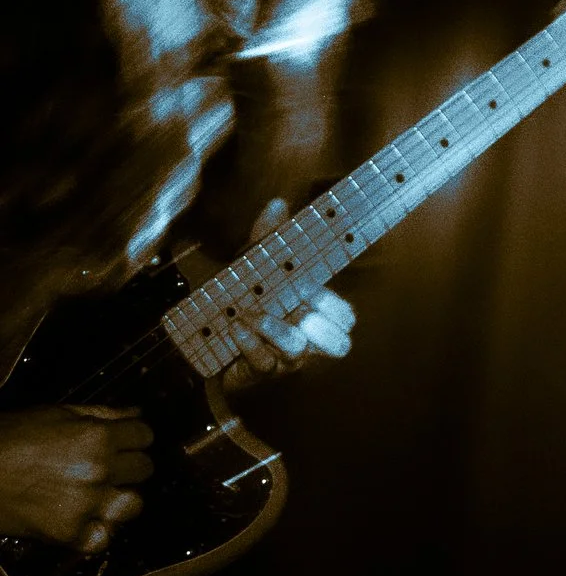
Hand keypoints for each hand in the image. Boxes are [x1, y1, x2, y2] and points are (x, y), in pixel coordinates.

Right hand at [0, 406, 154, 551]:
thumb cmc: (7, 438)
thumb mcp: (54, 414)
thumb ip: (101, 414)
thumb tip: (136, 412)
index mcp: (96, 436)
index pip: (145, 436)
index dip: (133, 437)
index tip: (121, 442)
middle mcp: (98, 470)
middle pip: (144, 469)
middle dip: (127, 466)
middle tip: (103, 467)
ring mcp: (85, 504)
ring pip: (133, 505)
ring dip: (117, 499)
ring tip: (92, 494)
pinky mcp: (68, 532)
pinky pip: (104, 538)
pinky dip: (95, 531)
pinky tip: (80, 518)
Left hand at [220, 199, 353, 391]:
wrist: (210, 342)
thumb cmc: (245, 303)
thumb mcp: (255, 266)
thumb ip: (268, 238)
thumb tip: (278, 204)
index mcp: (313, 314)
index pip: (345, 316)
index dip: (333, 305)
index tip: (309, 287)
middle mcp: (306, 339)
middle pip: (339, 343)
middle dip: (322, 326)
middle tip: (300, 311)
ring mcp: (285, 358)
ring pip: (298, 352)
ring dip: (278, 331)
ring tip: (255, 315)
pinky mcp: (260, 371)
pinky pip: (263, 362)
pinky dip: (250, 344)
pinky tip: (236, 329)